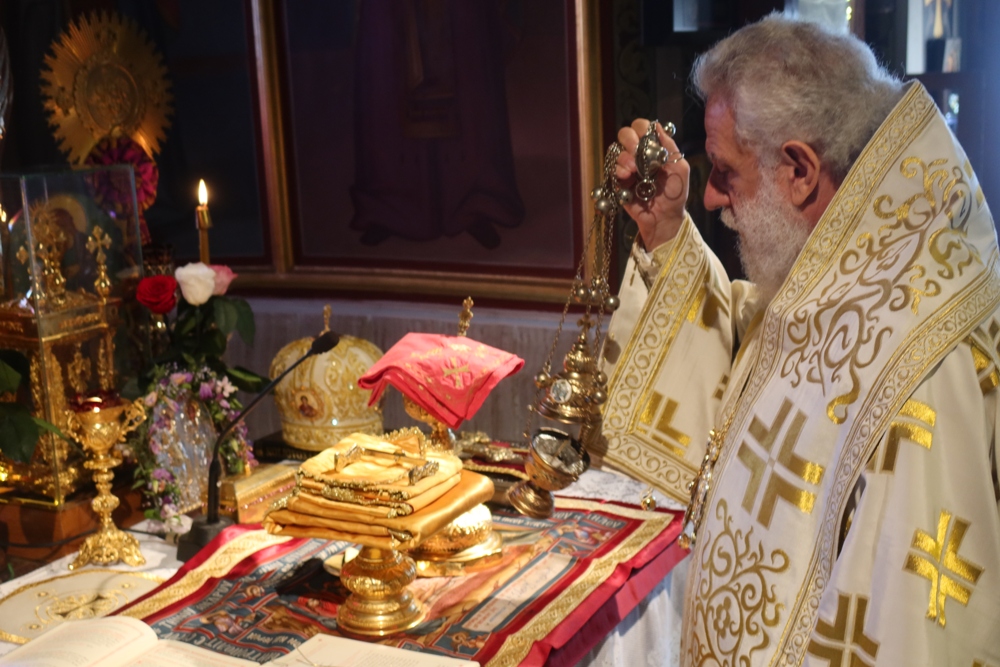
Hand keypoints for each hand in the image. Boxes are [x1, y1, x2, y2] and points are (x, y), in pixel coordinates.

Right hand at [615, 119, 689, 250]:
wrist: (665, 218)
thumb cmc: (675, 194)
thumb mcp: (680, 168)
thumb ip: (670, 147)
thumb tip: (657, 126)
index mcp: (653, 148)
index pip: (642, 128)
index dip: (641, 128)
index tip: (645, 138)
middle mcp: (638, 154)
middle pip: (624, 134)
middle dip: (629, 140)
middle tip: (636, 152)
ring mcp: (627, 168)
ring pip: (616, 151)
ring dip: (624, 157)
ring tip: (633, 170)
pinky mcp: (618, 182)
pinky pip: (612, 169)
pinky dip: (618, 170)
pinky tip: (627, 177)